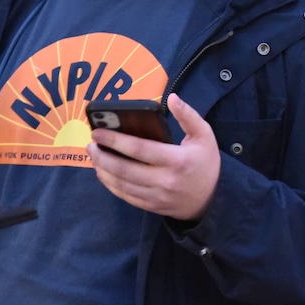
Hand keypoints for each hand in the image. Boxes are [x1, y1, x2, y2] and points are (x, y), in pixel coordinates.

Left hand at [88, 93, 220, 221]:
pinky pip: (126, 197)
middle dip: (103, 156)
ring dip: (103, 170)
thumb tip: (172, 97)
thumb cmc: (206, 162)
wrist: (213, 198)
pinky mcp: (152, 207)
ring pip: (122, 185)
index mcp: (177, 160)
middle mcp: (165, 181)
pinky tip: (104, 173)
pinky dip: (111, 185)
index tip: (98, 132)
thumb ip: (188, 115)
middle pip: (125, 170)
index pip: (140, 150)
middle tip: (91, 144)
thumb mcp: (204, 135)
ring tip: (94, 156)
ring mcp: (157, 196)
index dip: (115, 141)